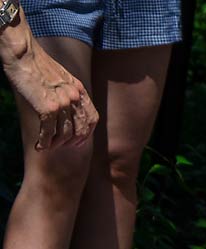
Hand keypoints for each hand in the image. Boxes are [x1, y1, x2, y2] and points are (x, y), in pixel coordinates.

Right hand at [2, 32, 98, 149]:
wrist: (23, 52)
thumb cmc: (36, 63)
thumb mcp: (61, 77)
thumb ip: (68, 92)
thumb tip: (66, 110)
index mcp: (79, 90)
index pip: (92, 118)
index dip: (87, 133)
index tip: (79, 141)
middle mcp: (74, 97)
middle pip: (80, 130)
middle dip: (71, 142)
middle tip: (61, 147)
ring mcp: (63, 103)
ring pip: (64, 134)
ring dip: (56, 145)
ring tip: (47, 147)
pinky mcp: (47, 107)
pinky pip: (48, 132)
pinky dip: (44, 142)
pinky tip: (39, 146)